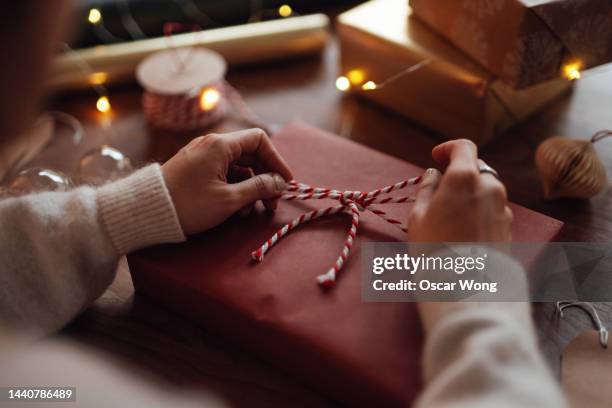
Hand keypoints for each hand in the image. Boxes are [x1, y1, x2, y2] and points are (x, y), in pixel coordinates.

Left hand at [161, 128, 292, 234]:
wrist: (147, 211)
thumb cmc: (188, 204)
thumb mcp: (229, 199)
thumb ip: (258, 188)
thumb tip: (279, 182)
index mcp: (220, 145)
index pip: (260, 140)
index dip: (276, 160)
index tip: (285, 182)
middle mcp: (212, 144)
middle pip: (250, 154)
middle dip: (265, 178)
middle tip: (271, 203)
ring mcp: (202, 156)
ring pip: (237, 166)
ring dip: (250, 186)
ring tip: (252, 210)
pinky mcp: (195, 169)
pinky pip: (223, 173)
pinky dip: (234, 188)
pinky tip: (235, 208)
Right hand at [408, 139, 511, 242]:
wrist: (464, 283)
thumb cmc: (434, 247)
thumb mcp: (418, 215)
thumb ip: (426, 188)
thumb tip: (433, 174)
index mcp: (465, 177)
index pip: (463, 147)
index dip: (448, 148)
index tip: (436, 157)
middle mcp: (490, 186)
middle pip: (476, 169)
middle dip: (459, 176)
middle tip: (440, 193)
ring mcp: (502, 206)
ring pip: (486, 190)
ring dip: (470, 195)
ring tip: (451, 217)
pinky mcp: (508, 225)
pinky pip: (492, 209)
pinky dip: (480, 212)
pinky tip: (465, 231)